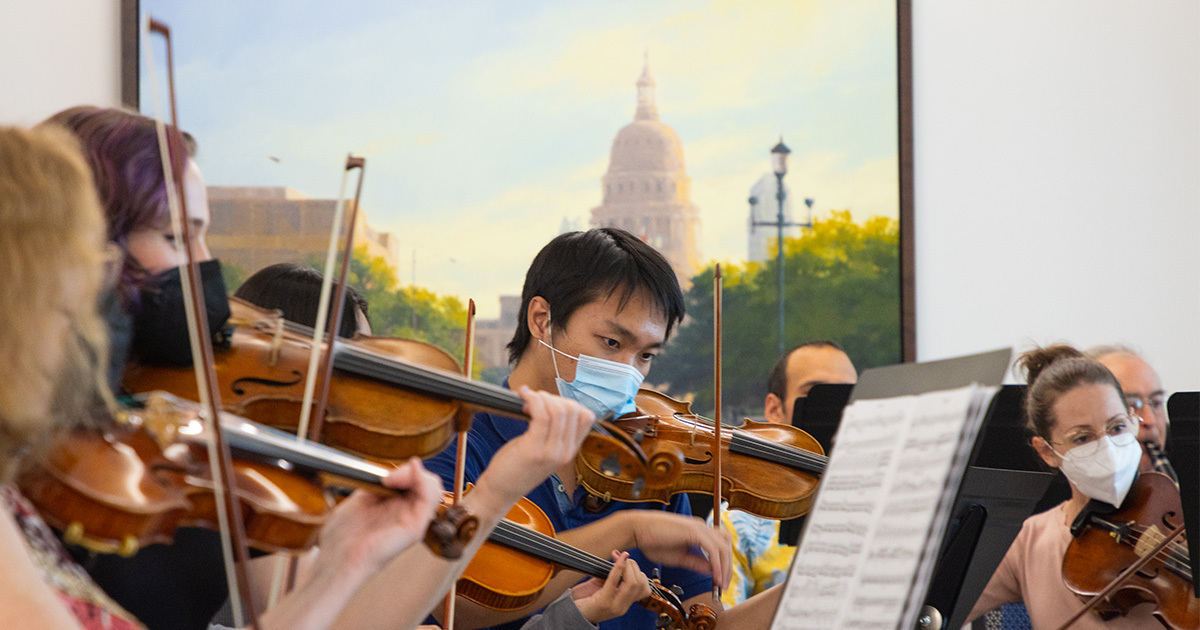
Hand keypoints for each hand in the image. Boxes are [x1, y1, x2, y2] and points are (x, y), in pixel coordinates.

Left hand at [315, 458, 443, 578]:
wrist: (337, 558)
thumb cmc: (343, 536)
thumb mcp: (361, 499)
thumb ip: (378, 484)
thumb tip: (391, 470)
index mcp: (397, 507)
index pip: (415, 480)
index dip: (403, 471)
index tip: (383, 475)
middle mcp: (408, 514)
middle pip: (427, 483)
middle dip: (409, 471)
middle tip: (388, 478)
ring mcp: (414, 522)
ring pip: (433, 489)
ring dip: (416, 476)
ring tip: (393, 479)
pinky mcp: (415, 528)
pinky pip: (430, 499)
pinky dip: (423, 481)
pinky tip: (410, 475)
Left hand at [475, 386, 594, 505]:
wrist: (502, 490)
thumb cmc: (519, 467)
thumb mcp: (545, 450)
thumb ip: (554, 432)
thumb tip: (552, 402)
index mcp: (570, 451)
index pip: (587, 417)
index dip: (569, 402)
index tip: (551, 404)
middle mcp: (565, 452)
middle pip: (573, 410)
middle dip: (554, 397)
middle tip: (536, 401)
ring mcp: (551, 452)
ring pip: (558, 411)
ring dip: (542, 397)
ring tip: (528, 400)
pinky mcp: (533, 449)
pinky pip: (541, 415)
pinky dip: (533, 400)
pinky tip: (524, 397)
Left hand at [572, 551, 652, 622]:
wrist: (572, 614)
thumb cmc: (584, 600)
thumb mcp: (602, 587)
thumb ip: (612, 577)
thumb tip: (618, 559)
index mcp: (624, 604)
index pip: (644, 588)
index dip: (639, 571)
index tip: (628, 560)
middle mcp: (622, 607)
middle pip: (640, 584)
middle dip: (633, 566)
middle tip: (623, 558)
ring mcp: (614, 606)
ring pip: (632, 583)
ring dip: (627, 566)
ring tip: (619, 559)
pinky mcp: (603, 602)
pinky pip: (614, 581)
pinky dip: (618, 567)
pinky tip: (617, 558)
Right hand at [626, 512, 731, 589]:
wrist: (637, 529)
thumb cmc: (653, 541)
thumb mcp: (679, 557)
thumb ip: (696, 562)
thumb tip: (712, 570)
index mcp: (698, 531)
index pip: (720, 545)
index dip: (724, 563)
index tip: (720, 582)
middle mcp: (701, 526)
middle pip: (726, 545)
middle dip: (728, 566)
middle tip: (724, 586)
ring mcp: (699, 527)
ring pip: (723, 547)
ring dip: (725, 567)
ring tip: (721, 584)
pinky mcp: (694, 531)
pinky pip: (713, 550)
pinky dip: (717, 565)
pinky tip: (715, 578)